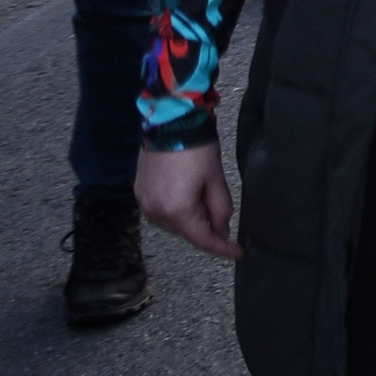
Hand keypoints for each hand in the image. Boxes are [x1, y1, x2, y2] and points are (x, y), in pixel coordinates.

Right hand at [137, 143, 239, 260]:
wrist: (170, 122)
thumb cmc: (196, 148)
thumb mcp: (216, 180)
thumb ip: (221, 210)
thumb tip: (221, 231)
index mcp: (177, 210)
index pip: (202, 239)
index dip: (222, 248)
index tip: (237, 253)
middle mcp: (156, 211)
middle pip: (187, 232)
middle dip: (207, 226)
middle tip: (218, 206)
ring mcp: (144, 203)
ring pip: (174, 224)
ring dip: (190, 218)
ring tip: (201, 192)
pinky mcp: (139, 193)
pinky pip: (161, 212)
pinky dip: (176, 209)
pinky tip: (187, 192)